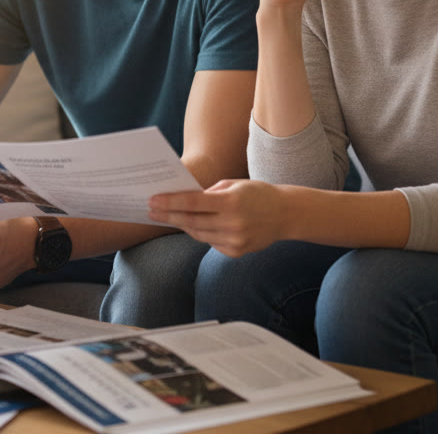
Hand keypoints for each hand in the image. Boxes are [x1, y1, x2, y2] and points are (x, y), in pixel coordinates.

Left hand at [147, 180, 287, 257]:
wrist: (286, 215)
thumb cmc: (257, 194)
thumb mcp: (234, 184)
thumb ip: (209, 192)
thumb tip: (182, 199)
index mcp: (231, 202)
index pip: (193, 203)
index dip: (170, 202)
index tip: (152, 200)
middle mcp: (233, 224)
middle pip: (191, 221)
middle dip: (168, 215)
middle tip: (150, 210)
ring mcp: (235, 241)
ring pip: (198, 234)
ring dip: (181, 224)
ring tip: (165, 216)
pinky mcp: (236, 252)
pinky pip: (210, 242)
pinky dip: (200, 233)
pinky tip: (189, 225)